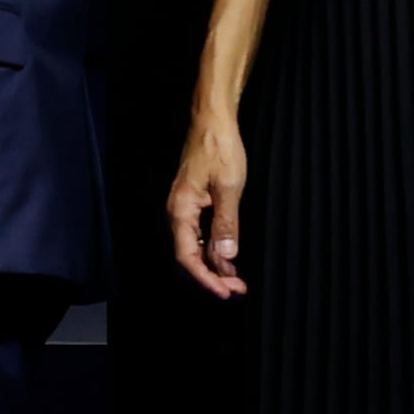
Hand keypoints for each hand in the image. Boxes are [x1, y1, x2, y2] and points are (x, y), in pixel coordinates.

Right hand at [163, 121, 249, 299]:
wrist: (212, 120)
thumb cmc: (219, 148)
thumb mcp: (229, 188)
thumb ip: (226, 225)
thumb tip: (225, 258)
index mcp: (180, 210)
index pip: (187, 257)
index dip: (205, 279)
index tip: (226, 292)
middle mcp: (177, 213)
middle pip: (187, 258)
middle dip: (210, 277)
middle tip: (237, 289)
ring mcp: (183, 209)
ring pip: (193, 249)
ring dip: (213, 266)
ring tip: (236, 278)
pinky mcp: (192, 204)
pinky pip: (197, 236)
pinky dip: (212, 251)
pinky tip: (227, 256)